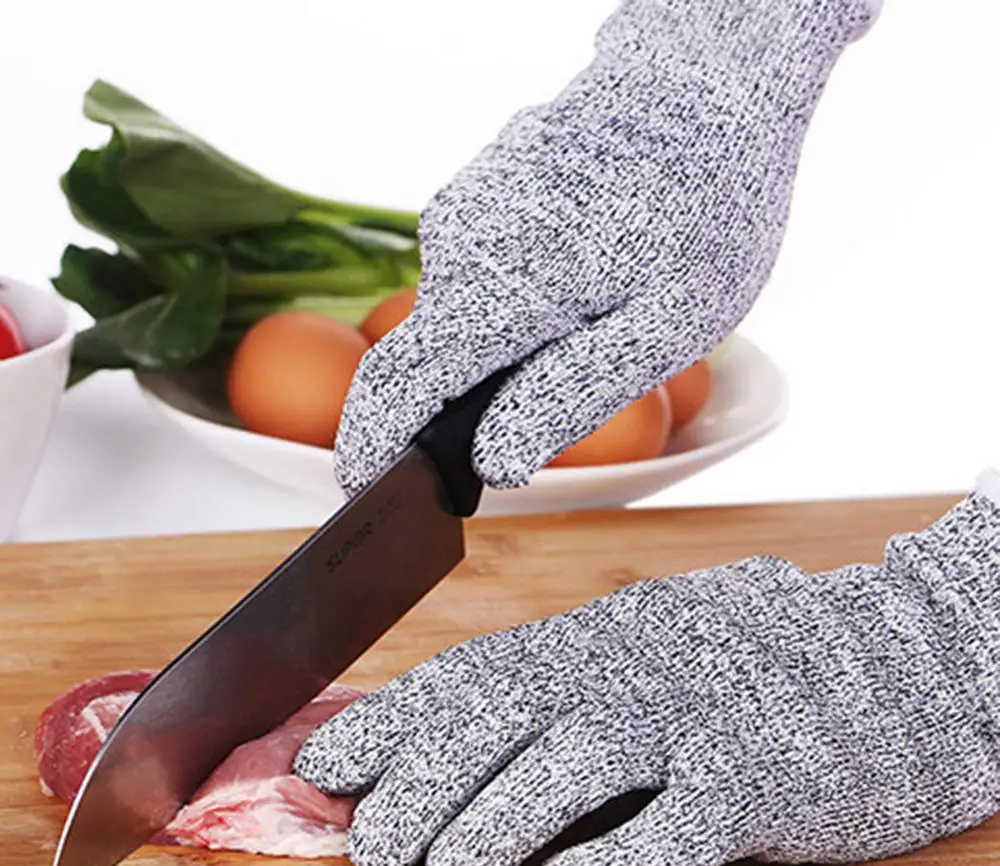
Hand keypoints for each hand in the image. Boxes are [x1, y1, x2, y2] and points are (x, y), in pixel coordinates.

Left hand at [294, 491, 999, 865]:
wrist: (899, 659)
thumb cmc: (752, 665)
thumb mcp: (647, 646)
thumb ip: (564, 680)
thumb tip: (450, 732)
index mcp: (602, 635)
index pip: (473, 670)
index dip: (394, 718)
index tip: (327, 763)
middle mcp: (637, 666)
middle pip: (504, 718)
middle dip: (422, 782)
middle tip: (373, 844)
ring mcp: (700, 719)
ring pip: (572, 766)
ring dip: (495, 825)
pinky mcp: (762, 783)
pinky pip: (674, 830)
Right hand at [334, 0, 878, 495]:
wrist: (708, 83)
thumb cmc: (706, 204)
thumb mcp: (664, 324)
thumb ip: (569, 396)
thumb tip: (493, 461)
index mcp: (496, 287)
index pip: (396, 387)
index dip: (374, 450)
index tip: (369, 493)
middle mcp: (457, 242)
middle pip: (430, 357)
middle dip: (470, 404)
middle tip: (556, 406)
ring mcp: (464, 209)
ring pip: (460, 316)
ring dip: (506, 348)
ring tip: (598, 319)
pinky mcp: (480, 196)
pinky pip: (479, 275)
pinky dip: (514, 303)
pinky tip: (584, 279)